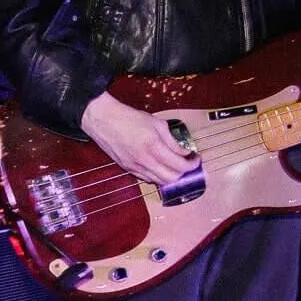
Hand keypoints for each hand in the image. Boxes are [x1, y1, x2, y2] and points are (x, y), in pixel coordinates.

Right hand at [81, 92, 197, 185]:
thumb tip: (184, 153)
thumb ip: (173, 141)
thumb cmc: (130, 118)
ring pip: (159, 182)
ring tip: (176, 165)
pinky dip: (158, 176)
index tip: (196, 158)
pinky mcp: (127, 169)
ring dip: (171, 176)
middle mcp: (144, 161)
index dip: (192, 164)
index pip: (180, 166)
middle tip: (188, 163)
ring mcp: (135, 167)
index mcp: (153, 147)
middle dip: (184, 173)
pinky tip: (161, 166)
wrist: (104, 120)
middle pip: (171, 179)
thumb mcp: (157, 124)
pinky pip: (147, 179)